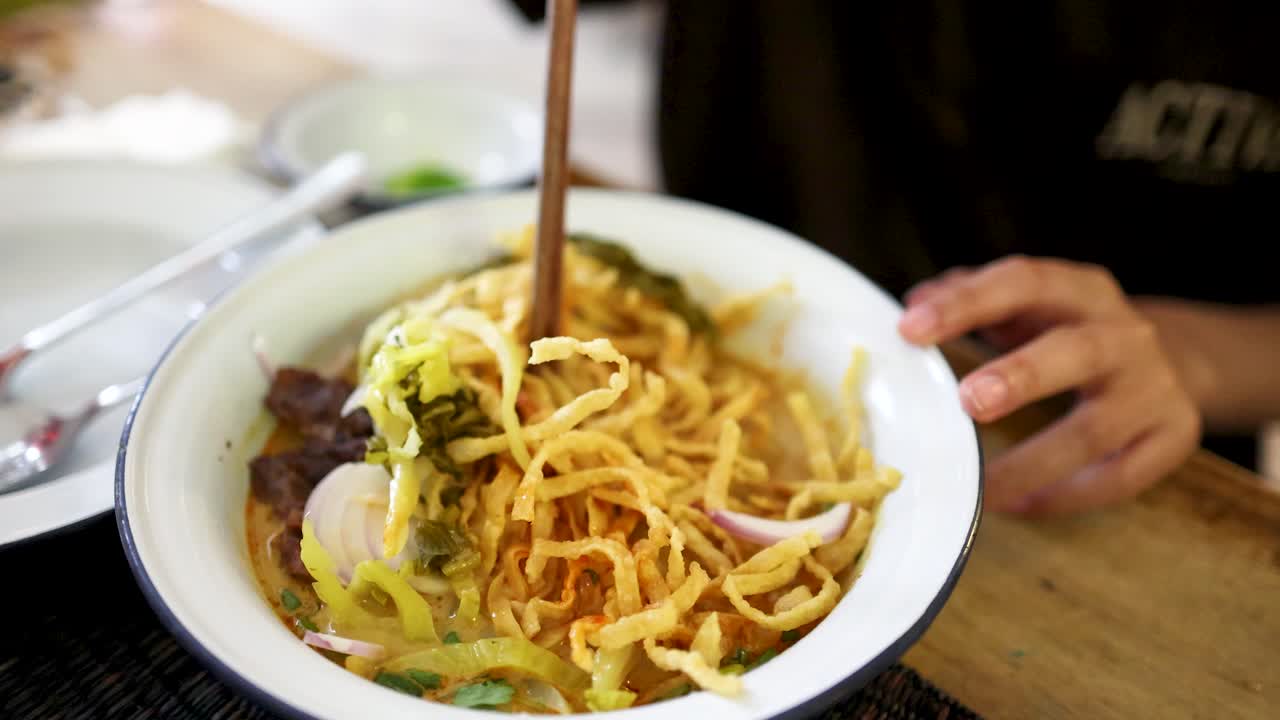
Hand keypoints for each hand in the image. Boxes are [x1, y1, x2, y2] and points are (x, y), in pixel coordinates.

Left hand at [898, 256, 1201, 515]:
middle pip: (1077, 352)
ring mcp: (1155, 387)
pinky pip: (1120, 476)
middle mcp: (1124, 334)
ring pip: (1096, 430)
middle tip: (969, 401)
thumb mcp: (1027, 305)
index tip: (910, 329)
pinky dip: (1066, 496)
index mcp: (1079, 290)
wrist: (1175, 360)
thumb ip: (970, 298)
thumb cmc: (1070, 333)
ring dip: (1033, 462)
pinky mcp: (1175, 435)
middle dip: (1021, 376)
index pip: (1023, 284)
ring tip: (980, 486)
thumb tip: (913, 306)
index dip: (967, 304)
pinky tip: (1019, 505)